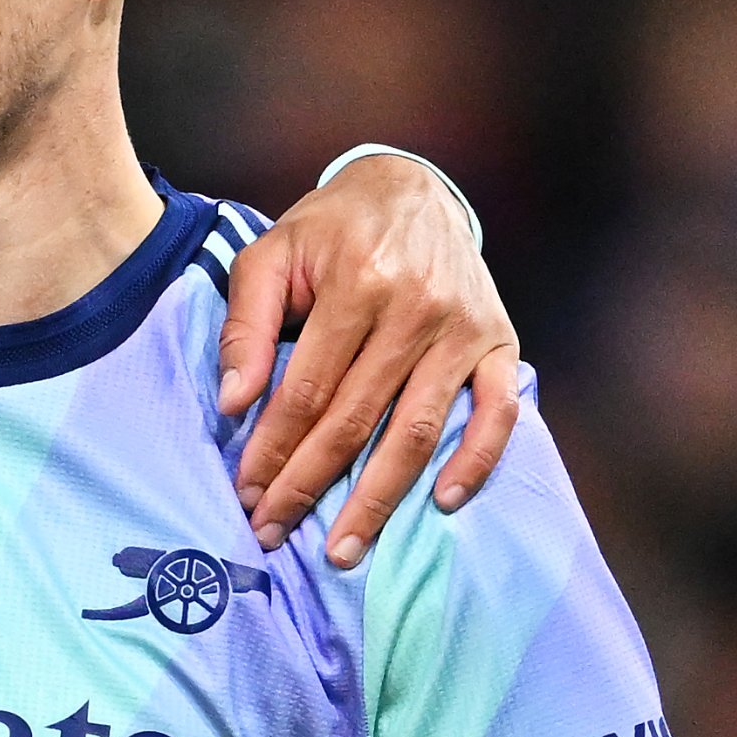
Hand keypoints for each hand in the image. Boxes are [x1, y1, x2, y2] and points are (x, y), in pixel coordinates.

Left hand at [217, 149, 517, 567]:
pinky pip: (499, 413)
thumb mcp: (270, 255)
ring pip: (419, 431)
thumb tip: (235, 404)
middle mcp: (418, 309)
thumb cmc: (329, 231)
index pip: (307, 390)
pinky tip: (442, 503)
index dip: (274, 448)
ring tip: (345, 548)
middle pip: (357, 419)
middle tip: (275, 533)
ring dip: (381, 497)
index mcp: (358, 283)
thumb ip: (246, 326)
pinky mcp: (500, 342)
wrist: (410, 188)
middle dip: (311, 484)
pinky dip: (476, 461)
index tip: (246, 494)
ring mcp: (465, 329)